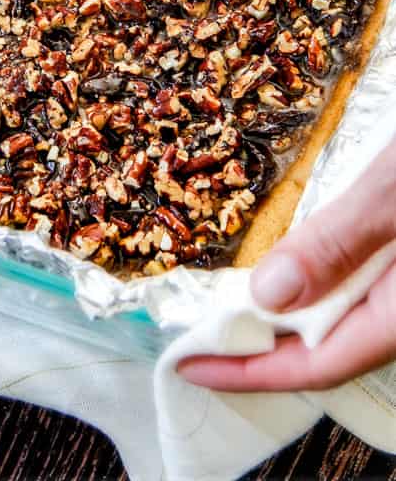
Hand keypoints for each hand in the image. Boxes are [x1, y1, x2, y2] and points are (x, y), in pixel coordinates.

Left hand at [179, 146, 395, 391]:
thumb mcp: (394, 192)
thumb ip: (338, 244)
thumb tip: (267, 296)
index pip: (316, 363)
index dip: (248, 370)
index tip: (188, 364)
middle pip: (328, 348)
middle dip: (261, 348)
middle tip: (198, 335)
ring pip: (343, 319)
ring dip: (286, 317)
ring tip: (230, 306)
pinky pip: (359, 291)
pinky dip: (316, 284)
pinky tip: (293, 266)